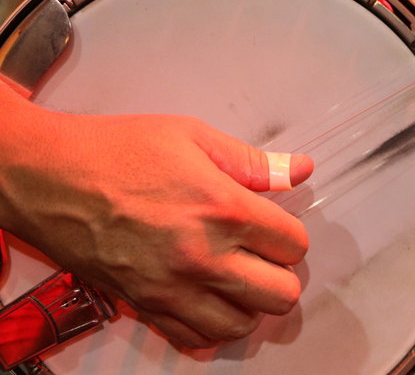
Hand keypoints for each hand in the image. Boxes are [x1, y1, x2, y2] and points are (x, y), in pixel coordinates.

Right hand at [0, 85, 313, 347]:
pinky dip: (211, 325)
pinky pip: (196, 339)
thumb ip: (255, 161)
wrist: (49, 177)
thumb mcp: (193, 137)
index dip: (290, 235)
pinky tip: (207, 299)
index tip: (274, 227)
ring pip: (243, 325)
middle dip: (281, 274)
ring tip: (237, 278)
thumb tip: (302, 170)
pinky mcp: (145, 306)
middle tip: (263, 255)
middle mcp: (204, 257)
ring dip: (249, 303)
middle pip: (281, 295)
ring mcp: (173, 288)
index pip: (294, 245)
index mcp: (225, 209)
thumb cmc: (119, 150)